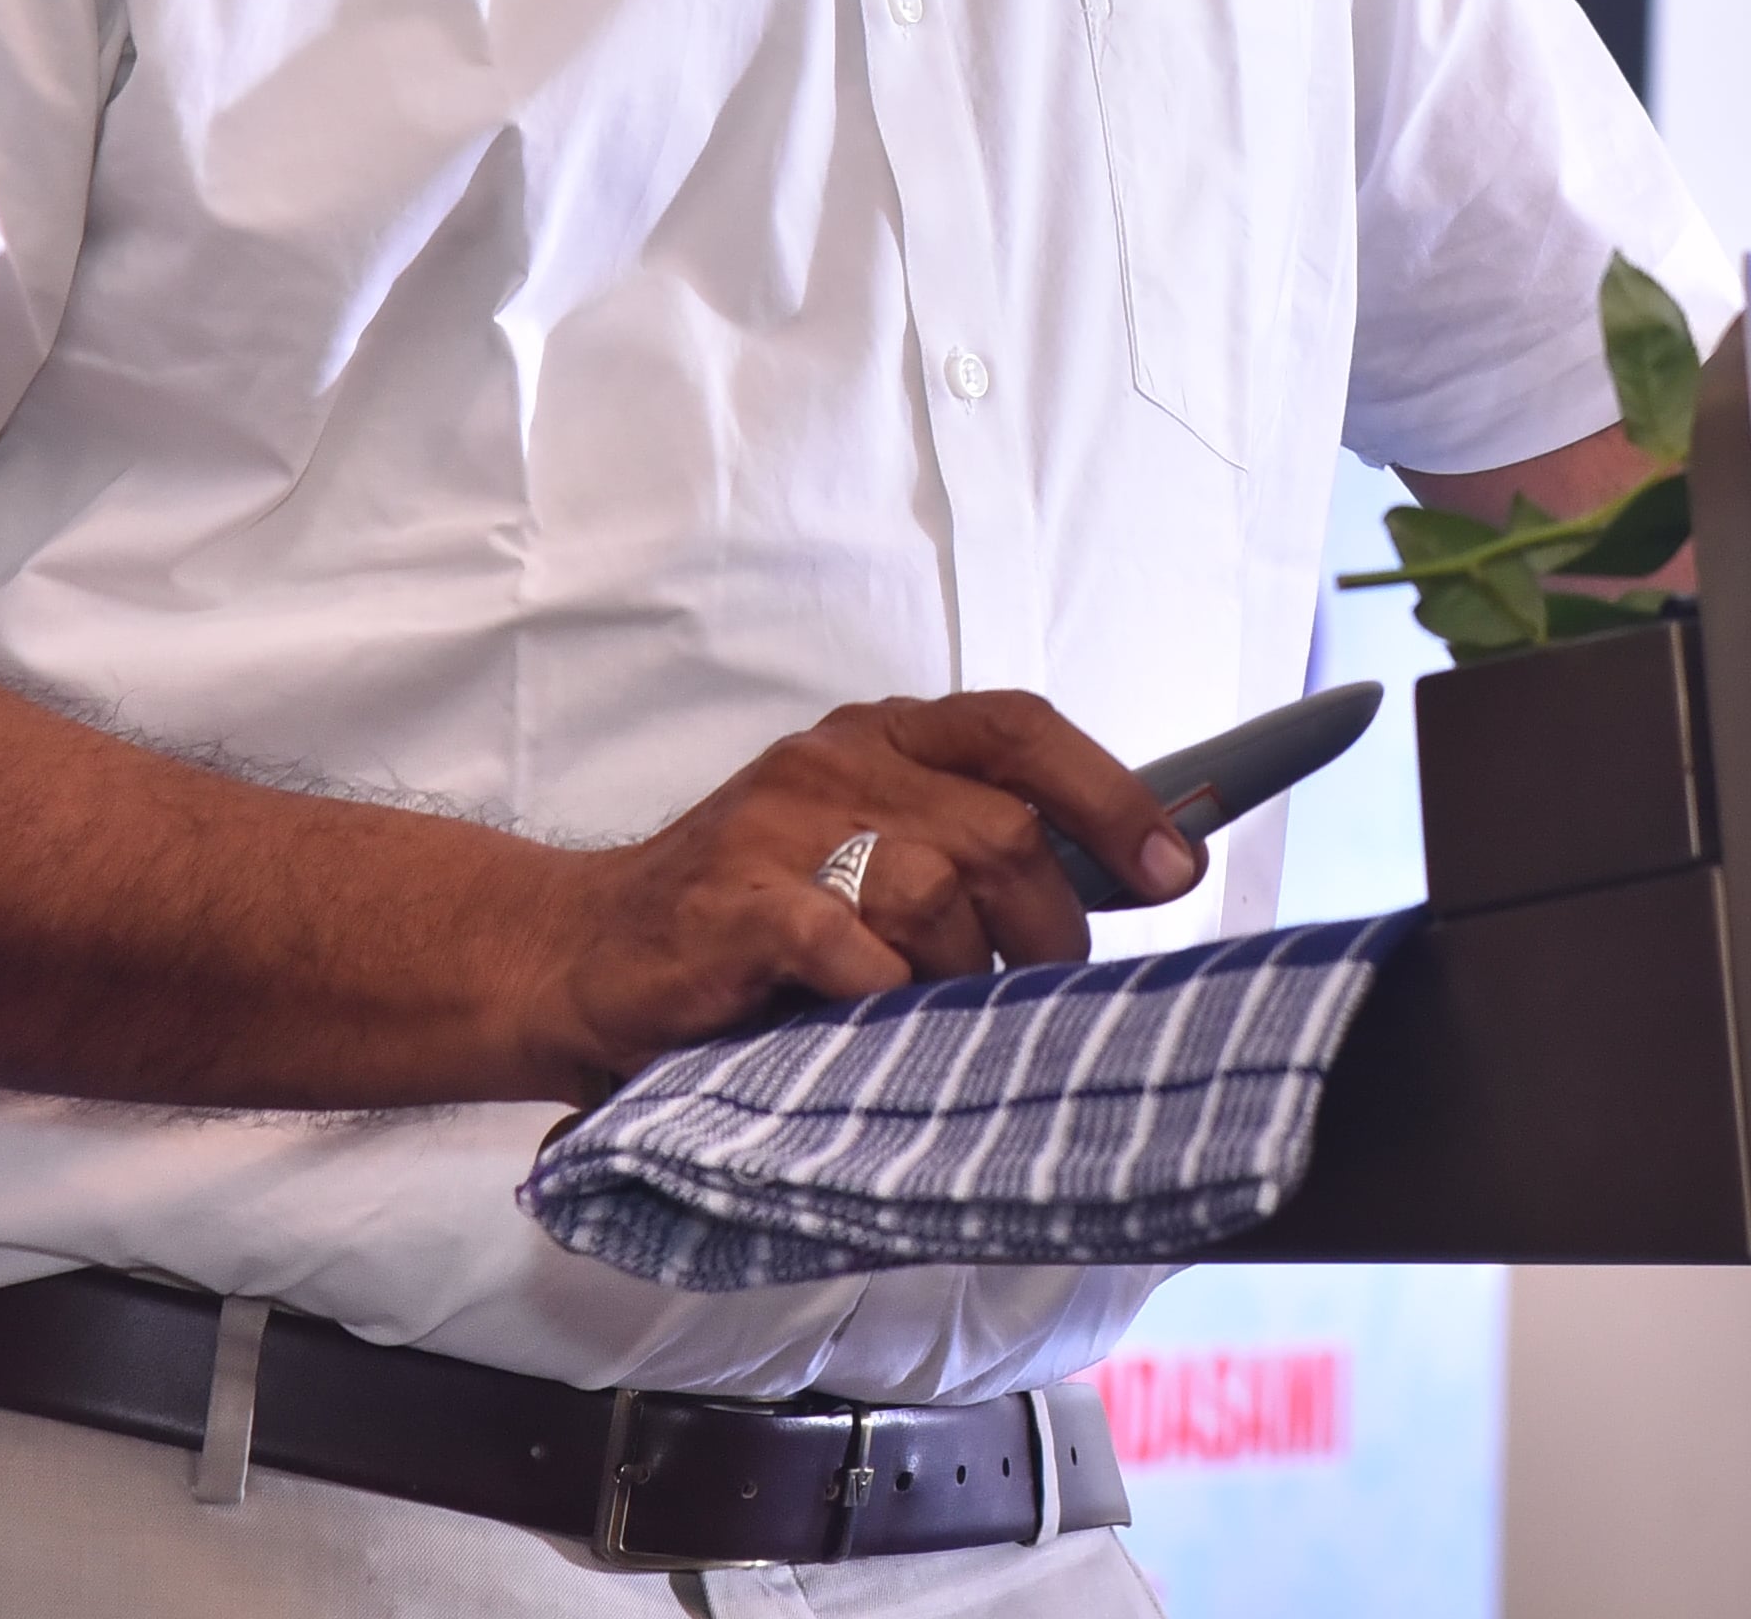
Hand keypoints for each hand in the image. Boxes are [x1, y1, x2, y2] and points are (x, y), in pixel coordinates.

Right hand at [515, 691, 1197, 1090]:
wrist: (577, 957)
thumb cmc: (745, 919)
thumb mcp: (862, 854)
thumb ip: (968, 847)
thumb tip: (1121, 881)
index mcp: (878, 737)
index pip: (1021, 730)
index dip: (1113, 797)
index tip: (1174, 871)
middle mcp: (834, 761)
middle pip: (1003, 831)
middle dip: (1048, 930)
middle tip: (1035, 992)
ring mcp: (779, 829)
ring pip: (941, 890)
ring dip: (965, 977)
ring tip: (937, 1019)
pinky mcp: (736, 906)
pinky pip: (856, 949)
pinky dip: (884, 996)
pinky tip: (868, 1021)